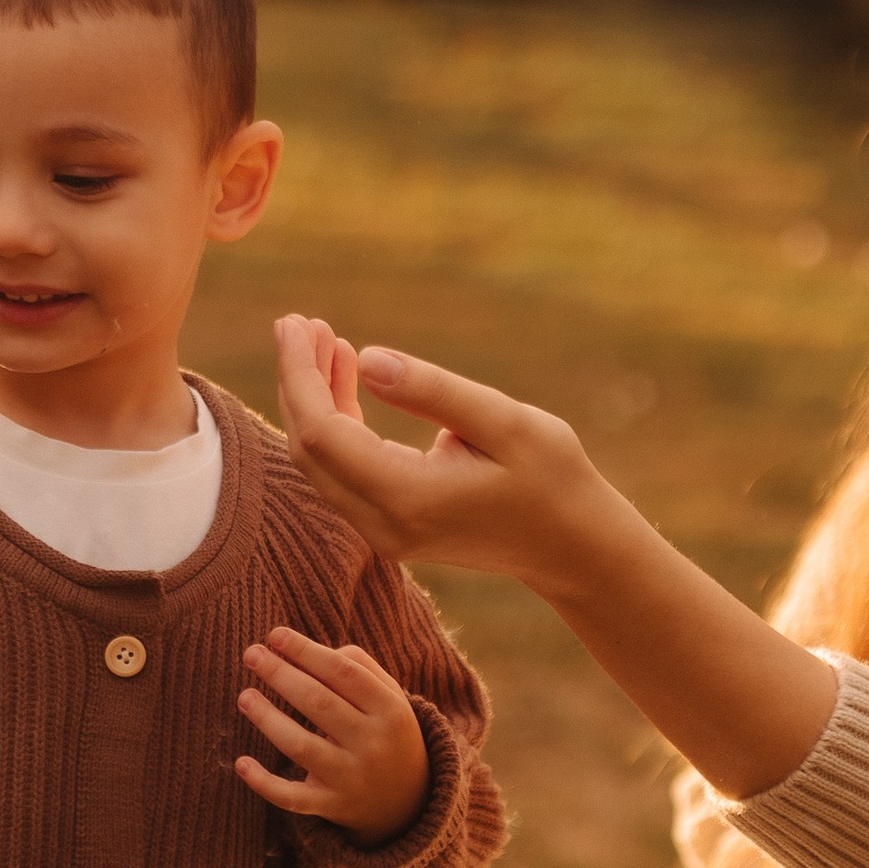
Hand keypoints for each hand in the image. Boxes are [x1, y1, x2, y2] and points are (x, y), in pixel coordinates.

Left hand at [236, 627, 432, 843]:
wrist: (408, 800)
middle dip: (281, 674)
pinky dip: (264, 784)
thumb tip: (307, 653)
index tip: (275, 635)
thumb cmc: (386, 731)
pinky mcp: (331, 805)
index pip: (343, 673)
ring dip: (268, 719)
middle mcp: (372, 744)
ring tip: (245, 696)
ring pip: (300, 746)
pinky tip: (241, 763)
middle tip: (251, 654)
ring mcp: (351, 778)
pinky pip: (292, 798)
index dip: (306, 651)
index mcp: (391, 710)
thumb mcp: (390, 697)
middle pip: (318, 703)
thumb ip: (358, 666)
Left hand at [272, 313, 611, 592]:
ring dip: (314, 401)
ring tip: (324, 340)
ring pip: (320, 462)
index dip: (299, 375)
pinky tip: (348, 376)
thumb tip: (365, 359)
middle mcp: (385, 525)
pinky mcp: (391, 527)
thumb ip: (431, 392)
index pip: (322, 435)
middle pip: (309, 450)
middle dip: (298, 383)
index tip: (294, 324)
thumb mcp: (503, 421)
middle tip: (300, 322)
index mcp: (408, 499)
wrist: (573, 544)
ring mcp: (385, 533)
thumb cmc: (551, 476)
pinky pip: (343, 472)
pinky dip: (336, 423)